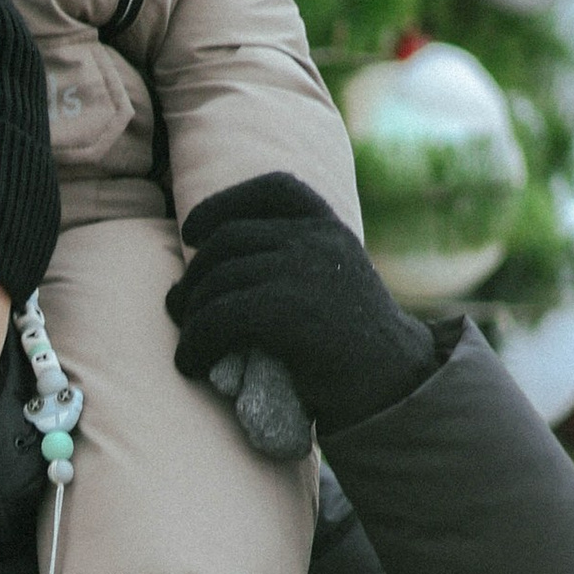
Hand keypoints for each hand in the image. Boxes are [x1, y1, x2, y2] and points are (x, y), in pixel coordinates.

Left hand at [167, 174, 436, 431]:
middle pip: (229, 238)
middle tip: (179, 308)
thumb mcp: (333, 281)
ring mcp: (303, 269)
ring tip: (187, 345)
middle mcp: (317, 238)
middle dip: (195, 274)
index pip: (273, 188)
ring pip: (218, 278)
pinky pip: (219, 317)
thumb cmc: (353, 344)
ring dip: (190, 314)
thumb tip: (208, 266)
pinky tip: (191, 363)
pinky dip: (195, 341)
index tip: (193, 231)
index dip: (224, 203)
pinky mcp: (287, 309)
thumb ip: (293, 260)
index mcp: (330, 226)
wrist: (394, 385)